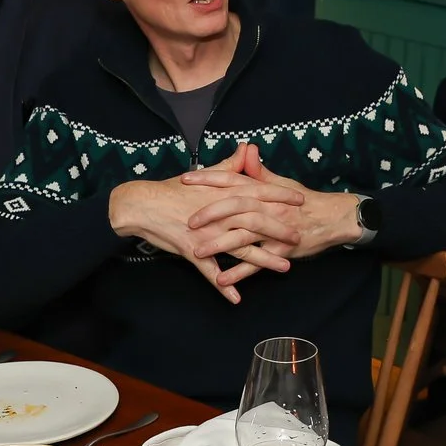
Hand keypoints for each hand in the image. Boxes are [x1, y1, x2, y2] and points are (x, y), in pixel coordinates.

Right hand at [108, 167, 292, 303]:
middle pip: (256, 221)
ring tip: (285, 267)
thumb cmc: (174, 190)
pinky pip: (210, 272)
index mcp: (223, 193)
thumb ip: (230, 165)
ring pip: (241, 248)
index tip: (301, 201)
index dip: (281, 197)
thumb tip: (248, 148)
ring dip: (264, 259)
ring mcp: (207, 234)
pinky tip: (236, 297)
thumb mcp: (204, 176)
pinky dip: (223, 285)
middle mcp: (219, 214)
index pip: (258, 193)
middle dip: (280, 230)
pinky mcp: (193, 250)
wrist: (143, 205)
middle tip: (299, 237)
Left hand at [180, 144, 367, 258]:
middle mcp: (269, 208)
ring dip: (219, 245)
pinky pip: (257, 264)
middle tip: (188, 221)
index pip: (234, 180)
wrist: (333, 218)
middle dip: (211, 213)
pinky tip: (221, 279)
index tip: (186, 179)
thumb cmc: (304, 201)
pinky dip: (239, 273)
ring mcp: (275, 231)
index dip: (209, 179)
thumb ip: (259, 171)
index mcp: (265, 190)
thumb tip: (246, 149)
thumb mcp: (282, 184)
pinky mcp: (282, 251)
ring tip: (197, 252)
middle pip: (236, 207)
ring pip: (244, 236)